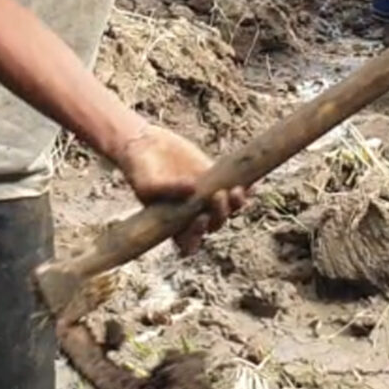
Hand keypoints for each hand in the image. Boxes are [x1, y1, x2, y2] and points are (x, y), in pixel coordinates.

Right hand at [113, 124, 248, 255]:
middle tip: (217, 196)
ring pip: (228, 210)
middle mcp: (192, 214)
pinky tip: (249, 183)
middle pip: (214, 225)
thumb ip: (167, 190)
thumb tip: (192, 190)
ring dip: (235, 205)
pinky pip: (234, 188)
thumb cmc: (139, 171)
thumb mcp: (147, 183)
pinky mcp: (214, 178)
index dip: (198, 237)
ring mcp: (205, 197)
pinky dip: (245, 188)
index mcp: (173, 224)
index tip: (199, 219)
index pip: (189, 243)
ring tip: (236, 190)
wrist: (145, 145)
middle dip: (220, 214)